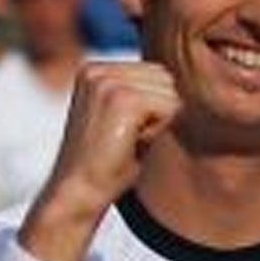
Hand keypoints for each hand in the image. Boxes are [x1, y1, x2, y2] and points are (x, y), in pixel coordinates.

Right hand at [22, 62, 181, 260]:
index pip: (158, 73)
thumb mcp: (124, 118)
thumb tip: (181, 81)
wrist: (78, 191)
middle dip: (159, 112)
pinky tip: (129, 143)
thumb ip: (144, 93)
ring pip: (171, 93)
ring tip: (125, 139)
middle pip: (167, 79)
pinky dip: (157, 131)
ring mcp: (107, 81)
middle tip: (125, 137)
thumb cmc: (107, 163)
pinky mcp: (122, 98)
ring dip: (158, 122)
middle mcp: (97, 69)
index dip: (153, 108)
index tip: (122, 130)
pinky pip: (170, 108)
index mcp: (95, 69)